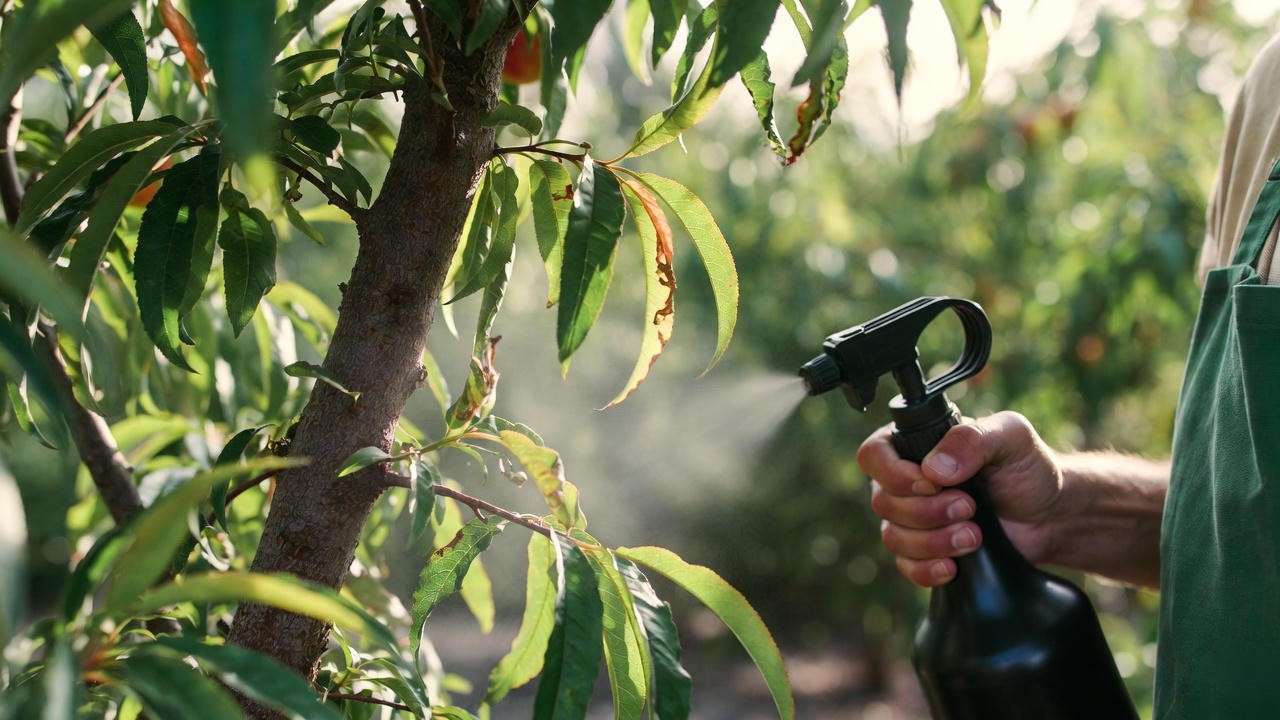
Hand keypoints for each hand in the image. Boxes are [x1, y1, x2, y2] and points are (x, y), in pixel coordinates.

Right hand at [856, 411, 1063, 586]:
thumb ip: (972, 439)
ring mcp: (912, 519)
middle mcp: (905, 481)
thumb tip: (933, 469)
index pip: (874, 455)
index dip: (894, 474)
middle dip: (927, 512)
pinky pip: (906, 566)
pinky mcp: (924, 552)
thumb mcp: (1010, 436)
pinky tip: (953, 567)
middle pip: (883, 501)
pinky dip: (927, 570)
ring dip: (932, 541)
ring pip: (893, 536)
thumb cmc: (1027, 468)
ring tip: (974, 536)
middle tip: (970, 508)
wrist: (1050, 515)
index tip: (932, 484)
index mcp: (916, 444)